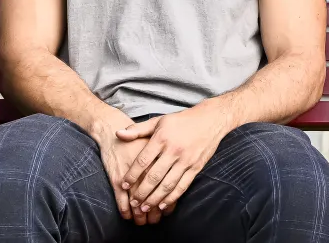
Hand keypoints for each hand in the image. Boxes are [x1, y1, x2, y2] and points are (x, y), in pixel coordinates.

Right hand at [89, 113, 156, 225]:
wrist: (112, 129)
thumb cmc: (136, 138)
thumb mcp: (155, 143)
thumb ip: (167, 159)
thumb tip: (176, 177)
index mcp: (160, 160)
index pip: (167, 185)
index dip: (167, 200)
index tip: (165, 210)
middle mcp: (147, 169)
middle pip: (154, 195)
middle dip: (154, 210)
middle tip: (154, 220)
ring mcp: (131, 176)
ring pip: (139, 201)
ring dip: (140, 214)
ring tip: (142, 221)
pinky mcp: (117, 178)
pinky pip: (122, 199)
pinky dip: (125, 210)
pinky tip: (127, 216)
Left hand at [117, 104, 234, 217]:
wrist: (210, 120)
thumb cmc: (181, 121)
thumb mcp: (159, 121)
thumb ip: (137, 129)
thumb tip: (118, 134)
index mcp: (162, 138)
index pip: (143, 160)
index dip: (132, 174)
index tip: (123, 184)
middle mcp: (173, 150)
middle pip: (154, 176)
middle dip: (142, 192)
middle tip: (133, 202)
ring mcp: (186, 160)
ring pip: (168, 184)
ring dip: (155, 198)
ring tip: (144, 208)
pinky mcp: (196, 167)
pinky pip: (183, 186)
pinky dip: (172, 197)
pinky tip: (163, 205)